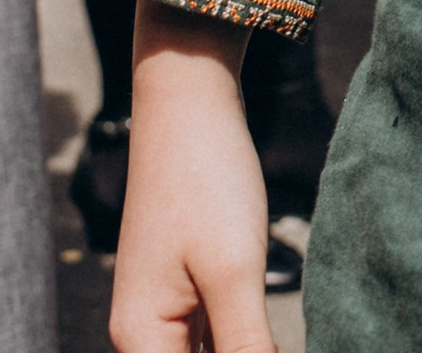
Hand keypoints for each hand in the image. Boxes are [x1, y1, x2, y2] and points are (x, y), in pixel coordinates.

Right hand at [114, 8, 274, 352]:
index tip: (273, 345)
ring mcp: (166, 307)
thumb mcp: (232, 271)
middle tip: (280, 337)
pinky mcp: (187, 283)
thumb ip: (246, 348)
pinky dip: (244, 341)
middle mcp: (144, 332)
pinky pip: (214, 335)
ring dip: (245, 350)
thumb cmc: (205, 177)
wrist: (189, 94)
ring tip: (280, 335)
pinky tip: (274, 335)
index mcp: (141, 339)